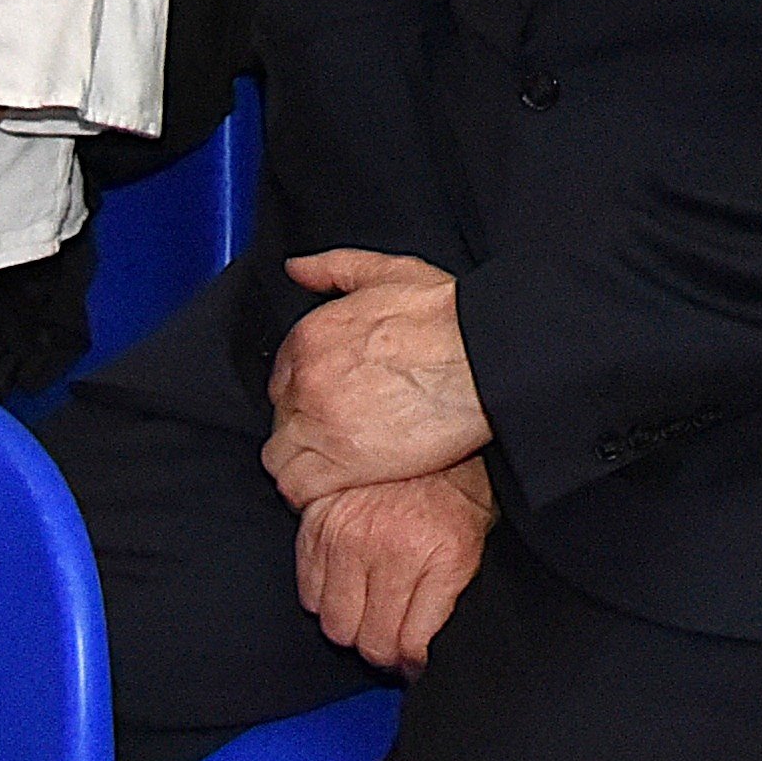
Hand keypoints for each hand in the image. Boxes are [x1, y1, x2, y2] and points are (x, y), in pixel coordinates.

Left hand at [264, 250, 487, 505]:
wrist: (482, 358)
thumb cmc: (447, 316)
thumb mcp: (388, 272)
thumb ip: (334, 268)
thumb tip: (297, 269)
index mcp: (311, 336)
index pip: (284, 378)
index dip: (307, 395)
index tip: (332, 405)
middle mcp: (305, 379)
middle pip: (282, 417)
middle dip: (305, 428)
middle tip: (342, 436)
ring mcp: (318, 422)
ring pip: (280, 457)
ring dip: (302, 463)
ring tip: (337, 467)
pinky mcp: (340, 463)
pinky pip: (297, 488)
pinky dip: (309, 492)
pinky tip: (336, 487)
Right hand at [293, 462, 494, 674]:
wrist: (431, 411)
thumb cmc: (460, 476)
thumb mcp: (478, 534)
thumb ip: (450, 590)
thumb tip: (425, 642)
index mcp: (443, 557)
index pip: (413, 645)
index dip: (413, 662)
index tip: (413, 659)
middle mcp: (393, 551)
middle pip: (370, 641)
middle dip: (382, 650)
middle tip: (390, 637)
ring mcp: (350, 536)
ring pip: (334, 622)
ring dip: (351, 625)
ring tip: (367, 610)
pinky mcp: (317, 522)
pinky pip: (308, 588)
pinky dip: (324, 595)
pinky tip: (344, 583)